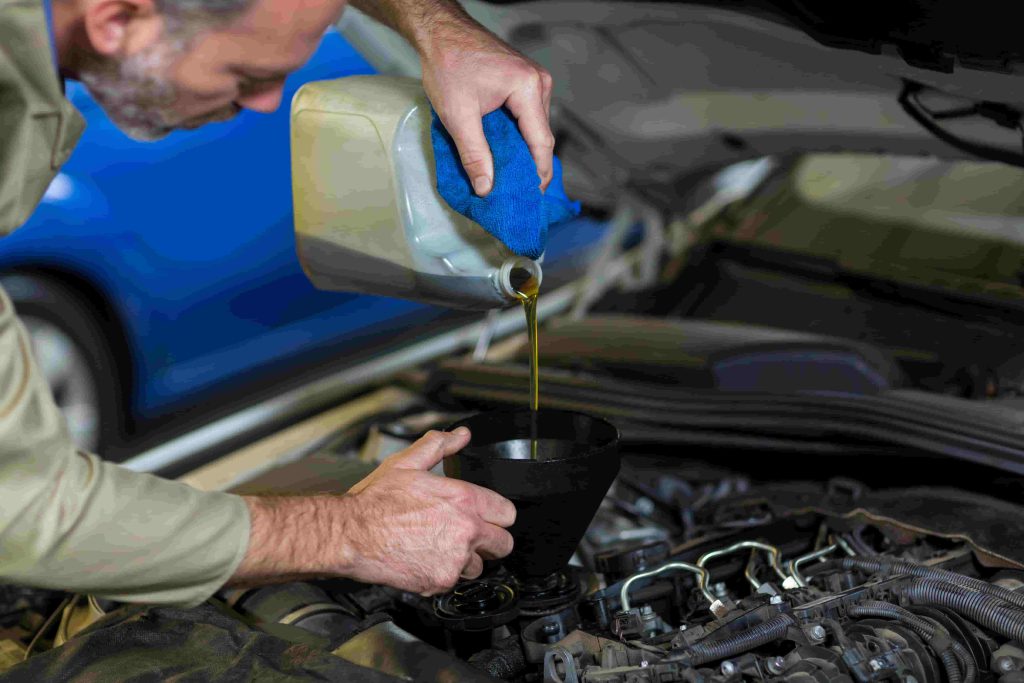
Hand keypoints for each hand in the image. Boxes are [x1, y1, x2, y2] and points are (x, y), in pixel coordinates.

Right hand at [340, 428, 515, 593]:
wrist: (351, 535)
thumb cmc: (376, 502)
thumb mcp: (407, 463)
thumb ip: (439, 446)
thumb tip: (460, 436)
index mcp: (463, 500)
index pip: (507, 513)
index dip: (496, 514)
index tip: (487, 516)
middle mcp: (466, 531)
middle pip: (503, 544)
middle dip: (490, 540)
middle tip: (470, 535)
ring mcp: (454, 559)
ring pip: (480, 566)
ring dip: (466, 560)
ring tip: (441, 547)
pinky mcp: (441, 581)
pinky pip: (455, 581)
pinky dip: (444, 574)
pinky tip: (426, 558)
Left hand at [419, 14, 554, 196]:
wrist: (439, 31)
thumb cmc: (448, 64)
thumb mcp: (458, 115)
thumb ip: (474, 155)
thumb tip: (486, 188)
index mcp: (529, 89)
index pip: (541, 142)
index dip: (537, 174)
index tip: (530, 198)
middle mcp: (539, 83)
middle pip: (540, 136)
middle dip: (529, 165)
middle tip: (515, 192)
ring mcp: (534, 81)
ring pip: (534, 127)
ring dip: (522, 151)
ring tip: (507, 176)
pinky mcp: (524, 81)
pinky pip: (527, 116)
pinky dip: (517, 135)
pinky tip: (503, 151)